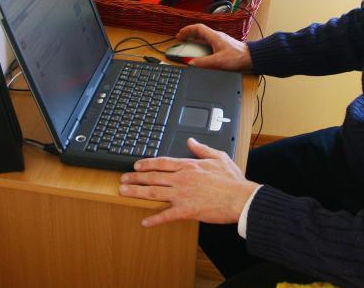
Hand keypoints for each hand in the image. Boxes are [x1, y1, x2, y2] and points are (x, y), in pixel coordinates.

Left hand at [118, 138, 259, 226]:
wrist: (241, 198)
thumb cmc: (232, 180)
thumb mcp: (218, 157)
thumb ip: (202, 149)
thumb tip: (191, 141)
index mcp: (189, 166)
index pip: (162, 162)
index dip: (146, 164)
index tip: (136, 165)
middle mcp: (182, 179)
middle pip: (153, 177)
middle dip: (135, 178)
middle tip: (122, 179)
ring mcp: (182, 195)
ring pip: (154, 193)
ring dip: (136, 193)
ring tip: (123, 192)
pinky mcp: (186, 211)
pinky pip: (166, 215)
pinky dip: (154, 219)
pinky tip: (144, 222)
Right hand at [175, 23, 252, 70]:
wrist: (252, 58)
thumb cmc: (238, 57)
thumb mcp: (218, 62)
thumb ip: (203, 63)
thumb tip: (191, 63)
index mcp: (215, 37)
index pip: (198, 28)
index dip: (187, 30)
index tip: (179, 35)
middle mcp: (217, 37)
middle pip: (199, 32)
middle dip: (188, 34)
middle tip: (180, 39)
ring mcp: (220, 41)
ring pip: (204, 38)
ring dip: (194, 40)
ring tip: (187, 45)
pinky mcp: (223, 47)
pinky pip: (209, 43)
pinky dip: (201, 46)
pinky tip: (200, 52)